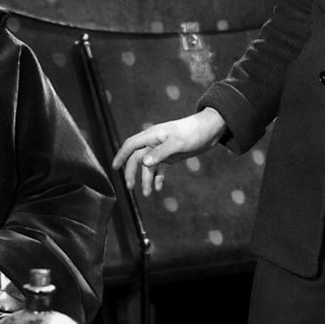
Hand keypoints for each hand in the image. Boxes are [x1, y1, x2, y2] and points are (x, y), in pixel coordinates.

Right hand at [111, 108, 226, 195]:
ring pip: (149, 166)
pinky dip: (158, 178)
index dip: (121, 155)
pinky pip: (160, 168)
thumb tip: (144, 163)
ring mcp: (162, 150)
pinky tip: (158, 187)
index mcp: (152, 135)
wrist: (210, 130)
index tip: (114, 168)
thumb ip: (160, 153)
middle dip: (132, 172)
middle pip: (137, 158)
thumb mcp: (177, 143)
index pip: (131, 145)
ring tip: (147, 194)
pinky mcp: (171, 156)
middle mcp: (154, 142)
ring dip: (146, 179)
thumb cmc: (193, 132)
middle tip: (130, 187)